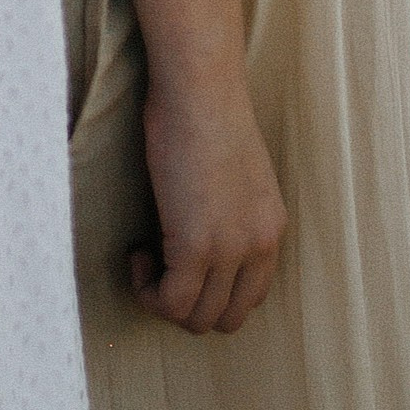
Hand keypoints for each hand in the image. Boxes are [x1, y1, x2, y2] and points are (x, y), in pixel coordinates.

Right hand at [130, 69, 287, 336]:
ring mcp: (231, 250)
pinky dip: (148, 291)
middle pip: (227, 317)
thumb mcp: (235, 175)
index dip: (212, 293)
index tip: (182, 263)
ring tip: (146, 258)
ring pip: (198, 319)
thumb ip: (230, 213)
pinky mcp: (196, 247)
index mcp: (271, 228)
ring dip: (164, 299)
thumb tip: (198, 234)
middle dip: (189, 305)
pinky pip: (171, 303)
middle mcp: (259, 246)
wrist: (199, 90)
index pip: (251, 297)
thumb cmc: (206, 115)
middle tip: (161, 269)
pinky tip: (138, 255)